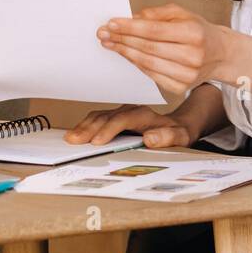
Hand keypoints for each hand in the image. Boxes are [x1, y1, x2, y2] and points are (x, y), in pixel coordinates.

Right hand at [65, 104, 198, 148]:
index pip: (123, 119)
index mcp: (144, 115)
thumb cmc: (178, 133)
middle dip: (89, 128)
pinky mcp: (115, 116)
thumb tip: (150, 138)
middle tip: (74, 141)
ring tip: (70, 139)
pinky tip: (76, 134)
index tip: (97, 142)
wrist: (178, 125)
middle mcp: (130, 110)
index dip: (109, 129)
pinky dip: (85, 125)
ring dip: (84, 126)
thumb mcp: (181, 137)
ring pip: (99, 116)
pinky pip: (97, 118)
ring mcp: (121, 112)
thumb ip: (167, 137)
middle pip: (106, 117)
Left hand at [97, 3, 230, 93]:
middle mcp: (192, 56)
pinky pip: (151, 75)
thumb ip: (157, 13)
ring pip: (147, 64)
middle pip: (148, 48)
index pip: (154, 30)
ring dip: (125, 53)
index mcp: (193, 33)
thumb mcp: (182, 13)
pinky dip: (136, 64)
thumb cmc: (198, 31)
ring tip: (110, 43)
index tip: (111, 23)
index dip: (130, 27)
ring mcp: (187, 75)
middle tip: (103, 33)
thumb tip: (132, 18)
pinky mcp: (181, 88)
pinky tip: (126, 55)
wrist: (220, 55)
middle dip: (122, 39)